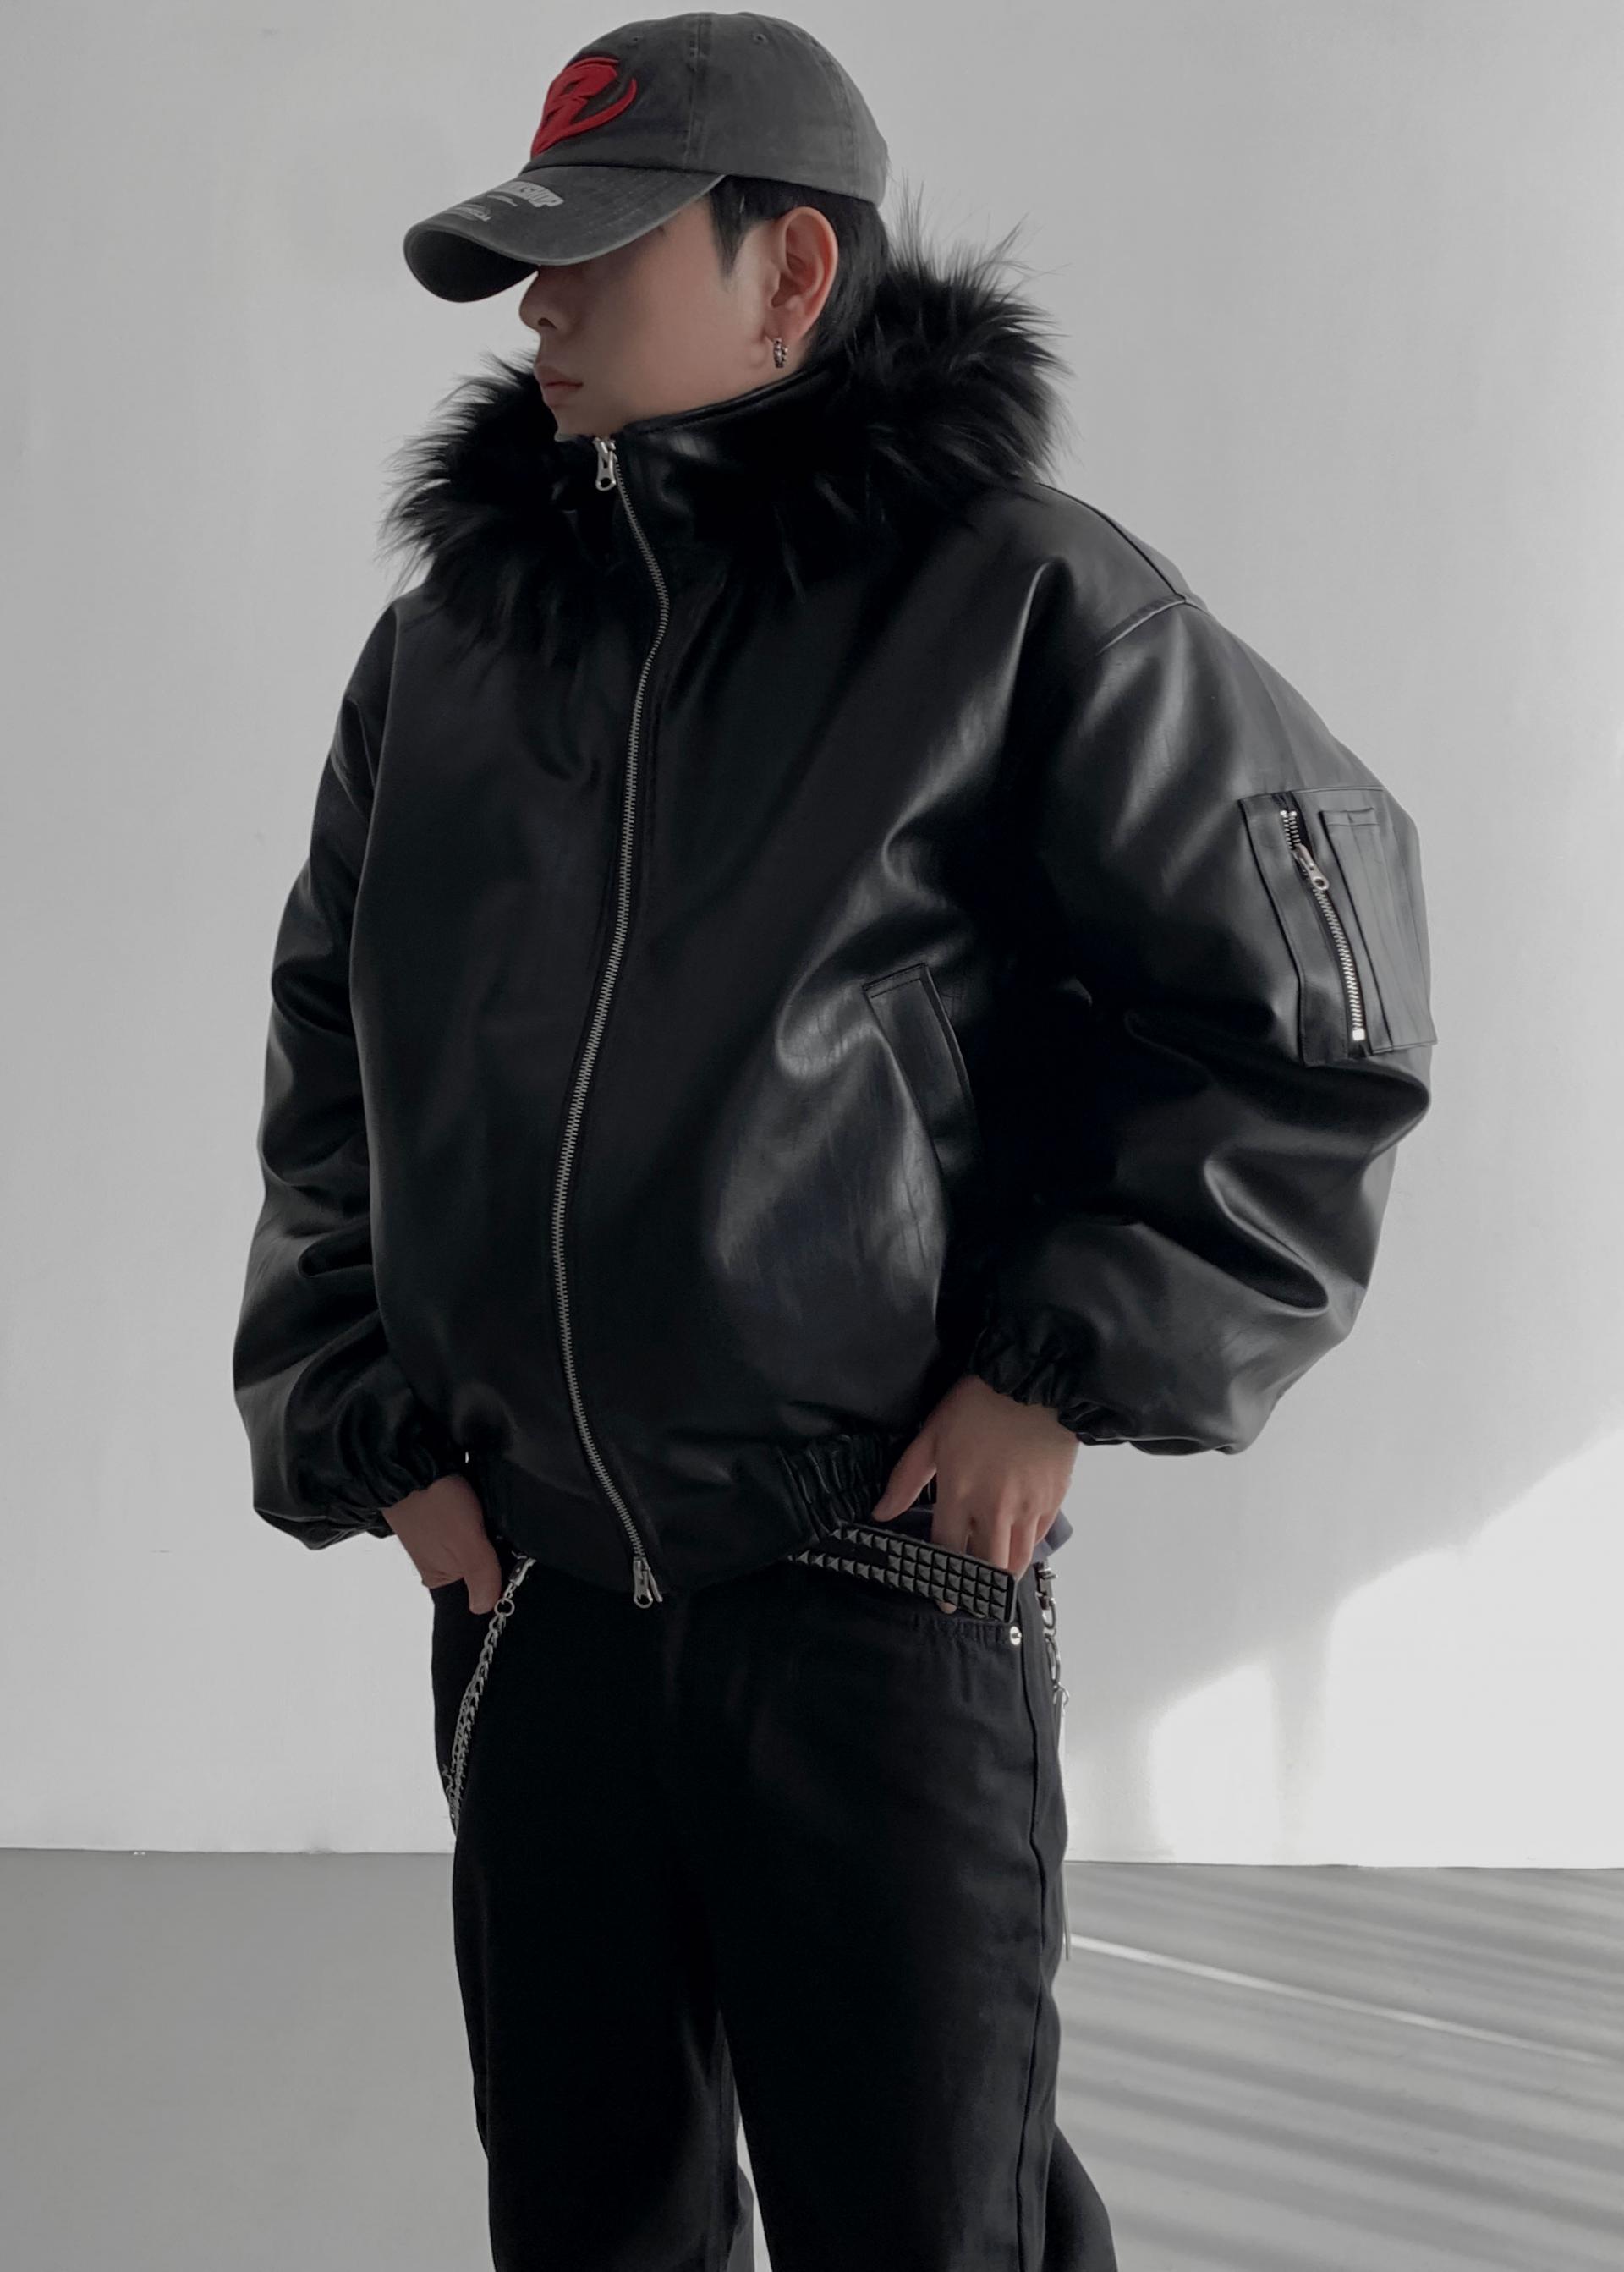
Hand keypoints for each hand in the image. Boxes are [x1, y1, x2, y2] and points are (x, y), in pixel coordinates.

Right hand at [383, 1471, 505, 1614]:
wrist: (411, 1461)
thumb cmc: (435, 1503)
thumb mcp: (465, 1542)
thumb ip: (480, 1574)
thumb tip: (485, 1608)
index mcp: (439, 1577)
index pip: (480, 1584)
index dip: (499, 1569)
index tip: (506, 1550)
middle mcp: (438, 1562)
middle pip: (481, 1562)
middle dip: (495, 1547)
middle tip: (496, 1528)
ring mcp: (440, 1538)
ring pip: (478, 1541)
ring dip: (488, 1529)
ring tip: (488, 1514)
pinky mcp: (444, 1515)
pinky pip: (470, 1522)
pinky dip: (480, 1514)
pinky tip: (482, 1505)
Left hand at [868, 1374, 1076, 1579]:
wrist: (1035, 1384)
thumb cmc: (977, 1405)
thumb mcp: (932, 1434)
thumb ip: (906, 1479)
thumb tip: (881, 1513)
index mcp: (959, 1494)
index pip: (948, 1549)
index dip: (943, 1578)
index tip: (943, 1598)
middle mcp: (994, 1509)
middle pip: (987, 1566)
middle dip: (976, 1589)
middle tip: (969, 1600)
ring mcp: (1027, 1508)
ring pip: (1016, 1560)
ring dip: (1004, 1577)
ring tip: (995, 1584)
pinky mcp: (1052, 1501)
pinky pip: (1038, 1539)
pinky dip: (1026, 1549)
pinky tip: (1017, 1549)